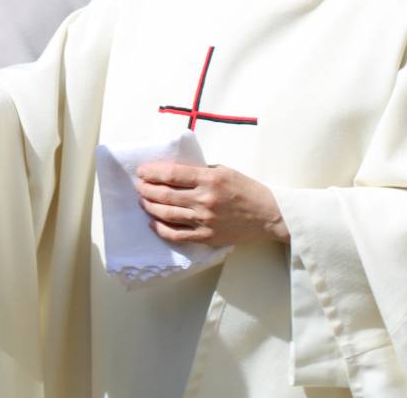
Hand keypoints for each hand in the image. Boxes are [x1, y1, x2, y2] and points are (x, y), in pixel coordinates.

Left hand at [135, 162, 288, 246]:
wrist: (268, 215)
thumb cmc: (246, 189)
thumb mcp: (224, 170)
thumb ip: (200, 171)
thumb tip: (174, 172)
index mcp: (209, 179)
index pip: (172, 174)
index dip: (152, 172)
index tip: (142, 171)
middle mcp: (204, 199)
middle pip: (165, 194)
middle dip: (146, 189)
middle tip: (138, 186)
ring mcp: (204, 220)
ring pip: (167, 214)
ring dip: (150, 207)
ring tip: (143, 201)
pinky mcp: (206, 237)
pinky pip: (177, 235)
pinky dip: (161, 229)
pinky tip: (152, 223)